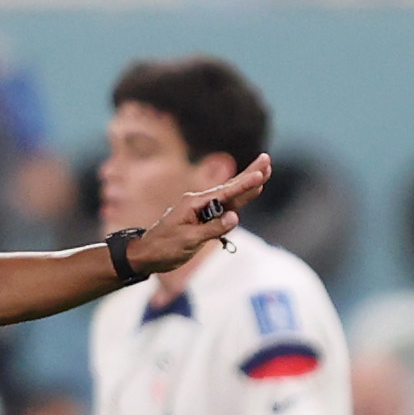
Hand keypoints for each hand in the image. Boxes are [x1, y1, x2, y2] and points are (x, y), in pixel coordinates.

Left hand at [124, 154, 270, 274]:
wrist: (146, 255)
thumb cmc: (164, 247)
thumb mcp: (188, 240)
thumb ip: (212, 229)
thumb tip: (235, 217)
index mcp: (194, 204)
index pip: (225, 193)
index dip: (244, 185)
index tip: (260, 175)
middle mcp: (199, 202)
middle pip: (230, 187)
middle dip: (250, 174)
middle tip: (266, 159)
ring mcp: (201, 210)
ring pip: (230, 195)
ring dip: (247, 185)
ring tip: (263, 173)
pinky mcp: (203, 219)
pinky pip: (224, 208)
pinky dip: (238, 200)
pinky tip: (248, 193)